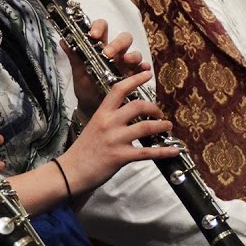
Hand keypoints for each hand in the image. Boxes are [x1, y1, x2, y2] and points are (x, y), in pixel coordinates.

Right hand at [56, 70, 180, 195]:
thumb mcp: (93, 126)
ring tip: (167, 126)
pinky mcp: (121, 157)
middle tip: (160, 112)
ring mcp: (116, 140)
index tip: (148, 74)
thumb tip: (127, 113)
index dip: (135, 79)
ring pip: (146, 127)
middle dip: (154, 107)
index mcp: (101, 113)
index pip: (119, 89)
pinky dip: (164, 151)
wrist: (71, 171)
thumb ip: (109, 117)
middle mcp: (109, 123)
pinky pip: (148, 152)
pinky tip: (174, 150)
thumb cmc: (83, 149)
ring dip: (161, 126)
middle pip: (137, 106)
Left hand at [65, 18, 148, 116]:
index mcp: (100, 48)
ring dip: (133, 55)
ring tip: (127, 61)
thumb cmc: (85, 87)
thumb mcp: (78, 73)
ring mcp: (126, 64)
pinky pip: (143, 69)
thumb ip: (74, 57)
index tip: (93, 34)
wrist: (91, 108)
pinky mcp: (134, 76)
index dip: (99, 27)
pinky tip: (144, 71)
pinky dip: (144, 68)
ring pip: (135, 52)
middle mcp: (115, 53)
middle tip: (108, 53)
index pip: (102, 28)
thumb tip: (63, 41)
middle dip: (117, 43)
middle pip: (123, 38)